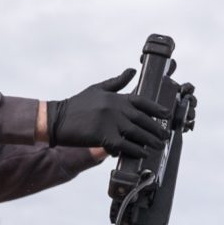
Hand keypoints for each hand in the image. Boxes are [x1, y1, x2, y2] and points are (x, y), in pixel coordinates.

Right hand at [48, 69, 173, 154]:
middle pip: (142, 119)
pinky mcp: (104, 136)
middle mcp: (115, 107)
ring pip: (137, 132)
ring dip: (150, 140)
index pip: (141, 101)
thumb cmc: (76, 105)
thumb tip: (131, 71)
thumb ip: (116, 82)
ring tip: (158, 146)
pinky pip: (125, 145)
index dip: (156, 109)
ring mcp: (110, 122)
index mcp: (115, 96)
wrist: (56, 119)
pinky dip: (135, 150)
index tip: (166, 115)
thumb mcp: (97, 89)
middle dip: (156, 128)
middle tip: (165, 135)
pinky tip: (142, 153)